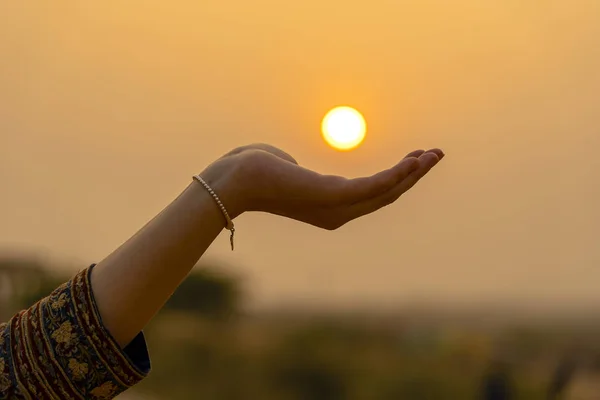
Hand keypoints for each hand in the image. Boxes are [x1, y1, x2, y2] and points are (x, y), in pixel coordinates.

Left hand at [200, 143, 443, 229]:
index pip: (373, 193)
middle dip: (414, 175)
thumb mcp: (285, 170)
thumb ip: (298, 171)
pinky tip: (414, 162)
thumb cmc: (256, 171)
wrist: (235, 179)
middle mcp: (338, 214)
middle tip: (437, 154)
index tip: (415, 159)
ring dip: (413, 173)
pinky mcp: (333, 197)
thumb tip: (294, 166)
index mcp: (331, 208)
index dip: (398, 178)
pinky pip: (373, 187)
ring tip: (435, 155)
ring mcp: (337, 208)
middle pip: (386, 194)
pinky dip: (397, 174)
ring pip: (386, 192)